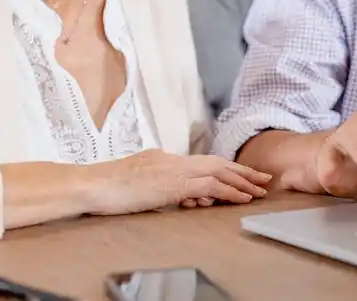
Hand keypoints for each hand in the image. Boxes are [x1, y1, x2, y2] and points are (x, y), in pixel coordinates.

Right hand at [82, 150, 271, 214]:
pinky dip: (228, 190)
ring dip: (242, 181)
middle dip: (242, 171)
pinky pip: (209, 186)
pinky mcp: (173, 184)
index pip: (204, 162)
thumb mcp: (140, 184)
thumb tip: (180, 195)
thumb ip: (162, 186)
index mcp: (166, 160)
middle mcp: (174, 160)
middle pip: (217, 163)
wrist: (93, 184)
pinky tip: (242, 197)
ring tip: (259, 189)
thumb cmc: (109, 188)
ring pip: (218, 172)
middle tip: (263, 178)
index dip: (227, 168)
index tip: (244, 175)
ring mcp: (174, 170)